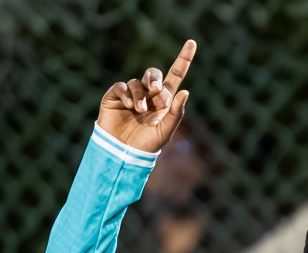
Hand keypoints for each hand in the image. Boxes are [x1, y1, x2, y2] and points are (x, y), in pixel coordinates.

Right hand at [96, 40, 194, 154]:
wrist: (123, 154)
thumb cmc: (146, 145)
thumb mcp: (165, 131)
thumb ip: (176, 113)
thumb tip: (185, 91)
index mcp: (163, 101)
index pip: (174, 76)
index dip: (183, 60)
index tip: (192, 43)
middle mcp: (147, 95)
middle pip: (154, 74)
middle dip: (155, 79)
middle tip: (156, 91)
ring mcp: (131, 94)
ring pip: (138, 82)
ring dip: (140, 95)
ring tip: (140, 110)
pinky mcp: (115, 96)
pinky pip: (122, 86)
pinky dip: (127, 94)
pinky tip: (130, 107)